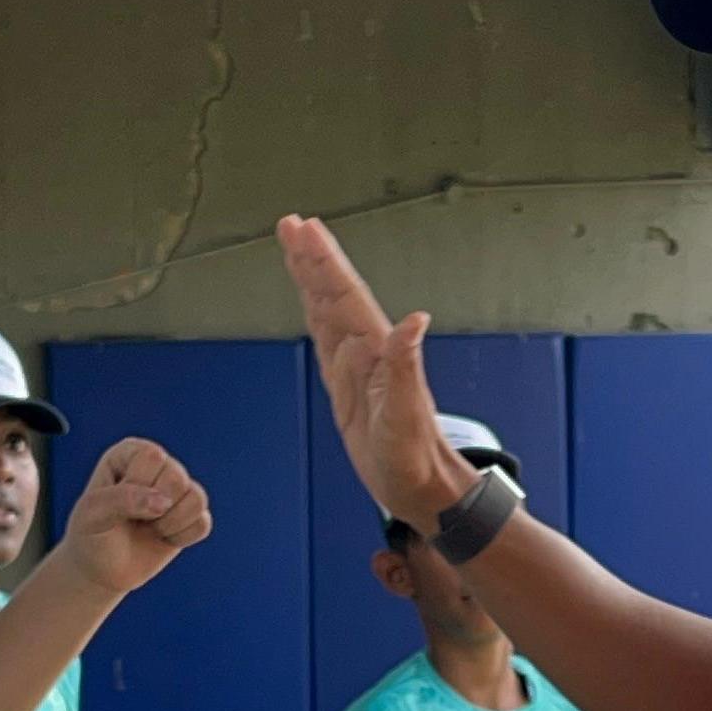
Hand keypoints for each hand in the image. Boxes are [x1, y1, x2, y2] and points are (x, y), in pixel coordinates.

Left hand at [51, 438, 212, 594]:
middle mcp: (158, 464)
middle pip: (177, 477)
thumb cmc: (92, 536)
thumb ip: (122, 500)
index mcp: (130, 452)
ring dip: (169, 524)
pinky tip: (163, 538)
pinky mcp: (192, 513)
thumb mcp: (92, 514)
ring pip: (196, 499)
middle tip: (133, 519)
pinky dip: (181, 538)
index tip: (117, 503)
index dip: (136, 486)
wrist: (102, 570)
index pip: (151, 457)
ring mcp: (177, 489)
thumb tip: (164, 502)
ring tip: (149, 528)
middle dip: (153, 509)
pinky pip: (203, 524)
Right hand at [278, 216, 477, 529]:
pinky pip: (325, 340)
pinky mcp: (347, 387)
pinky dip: (314, 314)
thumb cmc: (413, 458)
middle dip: (312, 258)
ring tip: (295, 247)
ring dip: (311, 279)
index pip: (345, 295)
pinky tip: (310, 301)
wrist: (421, 487)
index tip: (304, 228)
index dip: (323, 261)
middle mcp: (367, 352)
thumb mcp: (405, 417)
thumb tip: (415, 320)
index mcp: (377, 352)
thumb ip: (406, 367)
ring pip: (327, 311)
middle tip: (291, 223)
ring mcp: (356, 368)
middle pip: (333, 294)